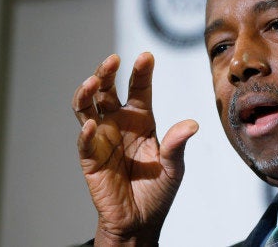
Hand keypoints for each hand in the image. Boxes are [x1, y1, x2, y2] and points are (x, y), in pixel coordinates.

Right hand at [71, 52, 197, 244]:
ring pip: (87, 109)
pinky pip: (85, 142)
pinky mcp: (91, 159)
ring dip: (87, 94)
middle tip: (113, 60)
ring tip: (92, 82)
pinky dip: (86, 132)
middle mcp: (119, 124)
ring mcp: (102, 139)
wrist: (141, 221)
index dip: (141, 72)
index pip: (139, 89)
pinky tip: (91, 124)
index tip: (146, 56)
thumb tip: (192, 124)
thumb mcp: (174, 167)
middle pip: (107, 92)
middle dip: (107, 74)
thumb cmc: (157, 190)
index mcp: (141, 120)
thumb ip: (177, 145)